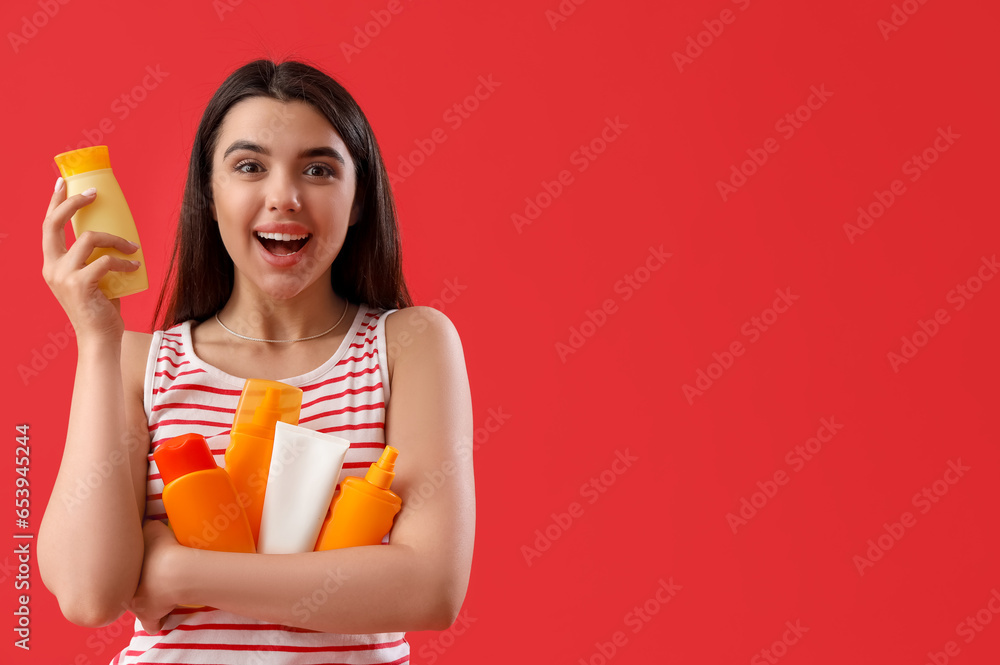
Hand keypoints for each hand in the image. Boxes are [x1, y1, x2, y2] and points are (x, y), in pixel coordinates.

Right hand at [41, 177, 141, 342]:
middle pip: (54, 224)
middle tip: (94, 193)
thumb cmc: (100, 309)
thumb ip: (95, 260)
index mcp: (51, 264)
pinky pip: (105, 261)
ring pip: (88, 239)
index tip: (64, 183)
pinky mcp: (80, 285)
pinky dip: (123, 261)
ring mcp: (63, 276)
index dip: (54, 203)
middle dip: (73, 203)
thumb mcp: (92, 280)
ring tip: (132, 247)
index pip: (47, 227)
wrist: (100, 339)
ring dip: (115, 239)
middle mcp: (51, 268)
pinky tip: (135, 267)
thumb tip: (118, 239)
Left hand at [125, 520, 184, 634]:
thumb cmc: (163, 550)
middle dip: (133, 589)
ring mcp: (136, 607)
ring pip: (137, 610)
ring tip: (157, 600)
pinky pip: (153, 625)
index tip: (138, 568)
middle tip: (146, 582)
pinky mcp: (151, 617)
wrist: (175, 572)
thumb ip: (147, 526)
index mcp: (123, 573)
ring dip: (146, 606)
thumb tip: (146, 521)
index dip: (129, 572)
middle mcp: (124, 591)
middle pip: (125, 593)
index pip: (119, 575)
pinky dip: (157, 622)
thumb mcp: (153, 528)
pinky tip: (162, 618)